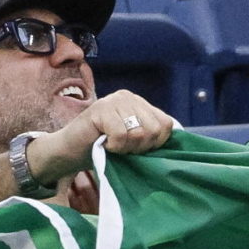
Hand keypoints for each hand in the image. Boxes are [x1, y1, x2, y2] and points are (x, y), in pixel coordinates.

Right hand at [34, 91, 176, 181]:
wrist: (70, 151)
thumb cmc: (104, 150)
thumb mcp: (134, 142)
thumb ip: (152, 137)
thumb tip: (178, 145)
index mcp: (140, 103)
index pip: (166, 125)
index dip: (155, 144)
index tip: (136, 148)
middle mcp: (128, 97)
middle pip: (154, 130)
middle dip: (140, 147)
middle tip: (121, 147)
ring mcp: (114, 100)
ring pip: (139, 133)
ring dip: (126, 147)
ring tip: (111, 144)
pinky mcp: (101, 109)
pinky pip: (121, 135)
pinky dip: (113, 146)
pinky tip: (103, 142)